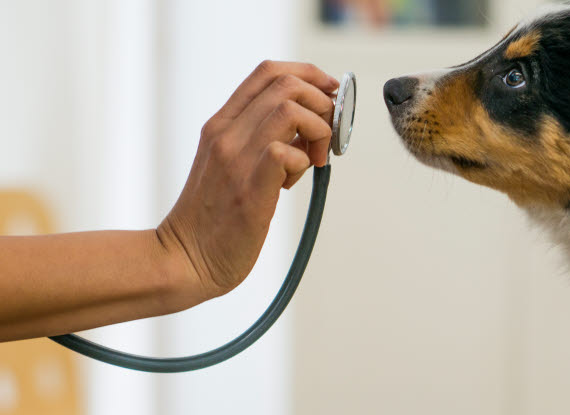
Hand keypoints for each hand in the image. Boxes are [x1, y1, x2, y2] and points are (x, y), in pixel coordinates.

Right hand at [157, 61, 338, 301]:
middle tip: (326, 136)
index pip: (268, 72)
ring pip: (290, 110)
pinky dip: (304, 162)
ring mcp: (235, 159)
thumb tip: (308, 127)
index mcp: (221, 124)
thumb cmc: (213, 217)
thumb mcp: (230, 164)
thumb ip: (261, 140)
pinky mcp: (249, 190)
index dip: (309, 73)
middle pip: (286, 84)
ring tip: (313, 160)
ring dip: (318, 130)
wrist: (184, 259)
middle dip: (322, 102)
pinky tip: (292, 184)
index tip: (329, 92)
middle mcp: (225, 134)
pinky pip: (287, 153)